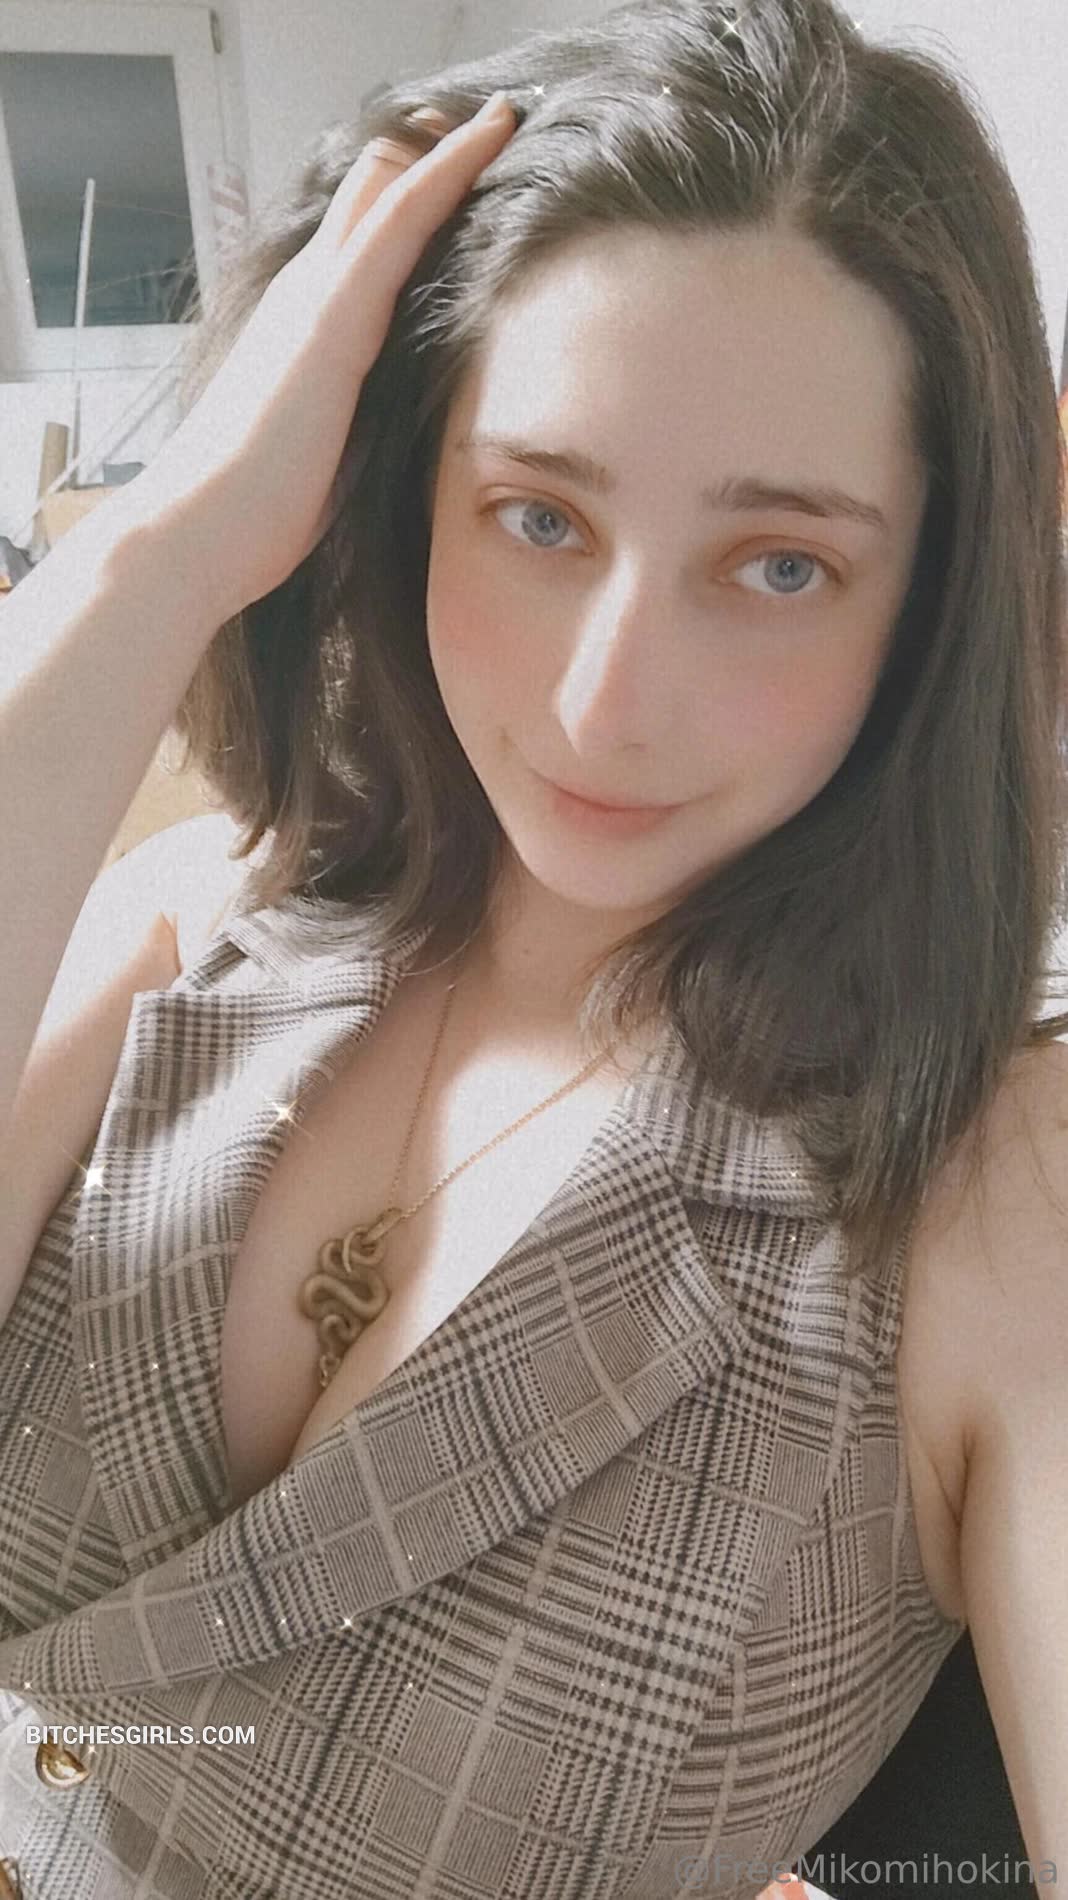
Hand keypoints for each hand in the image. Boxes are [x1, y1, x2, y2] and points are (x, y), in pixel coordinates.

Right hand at [121, 94, 515, 624]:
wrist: (201, 527)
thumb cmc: (259, 512)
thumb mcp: (327, 456)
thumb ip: (360, 425)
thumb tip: (408, 442)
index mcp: (307, 329)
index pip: (361, 244)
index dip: (410, 207)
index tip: (463, 187)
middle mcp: (308, 294)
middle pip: (370, 197)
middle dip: (429, 165)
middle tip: (489, 134)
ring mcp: (318, 296)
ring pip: (388, 188)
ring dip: (447, 152)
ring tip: (502, 116)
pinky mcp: (335, 312)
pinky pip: (402, 216)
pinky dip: (448, 170)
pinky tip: (491, 135)